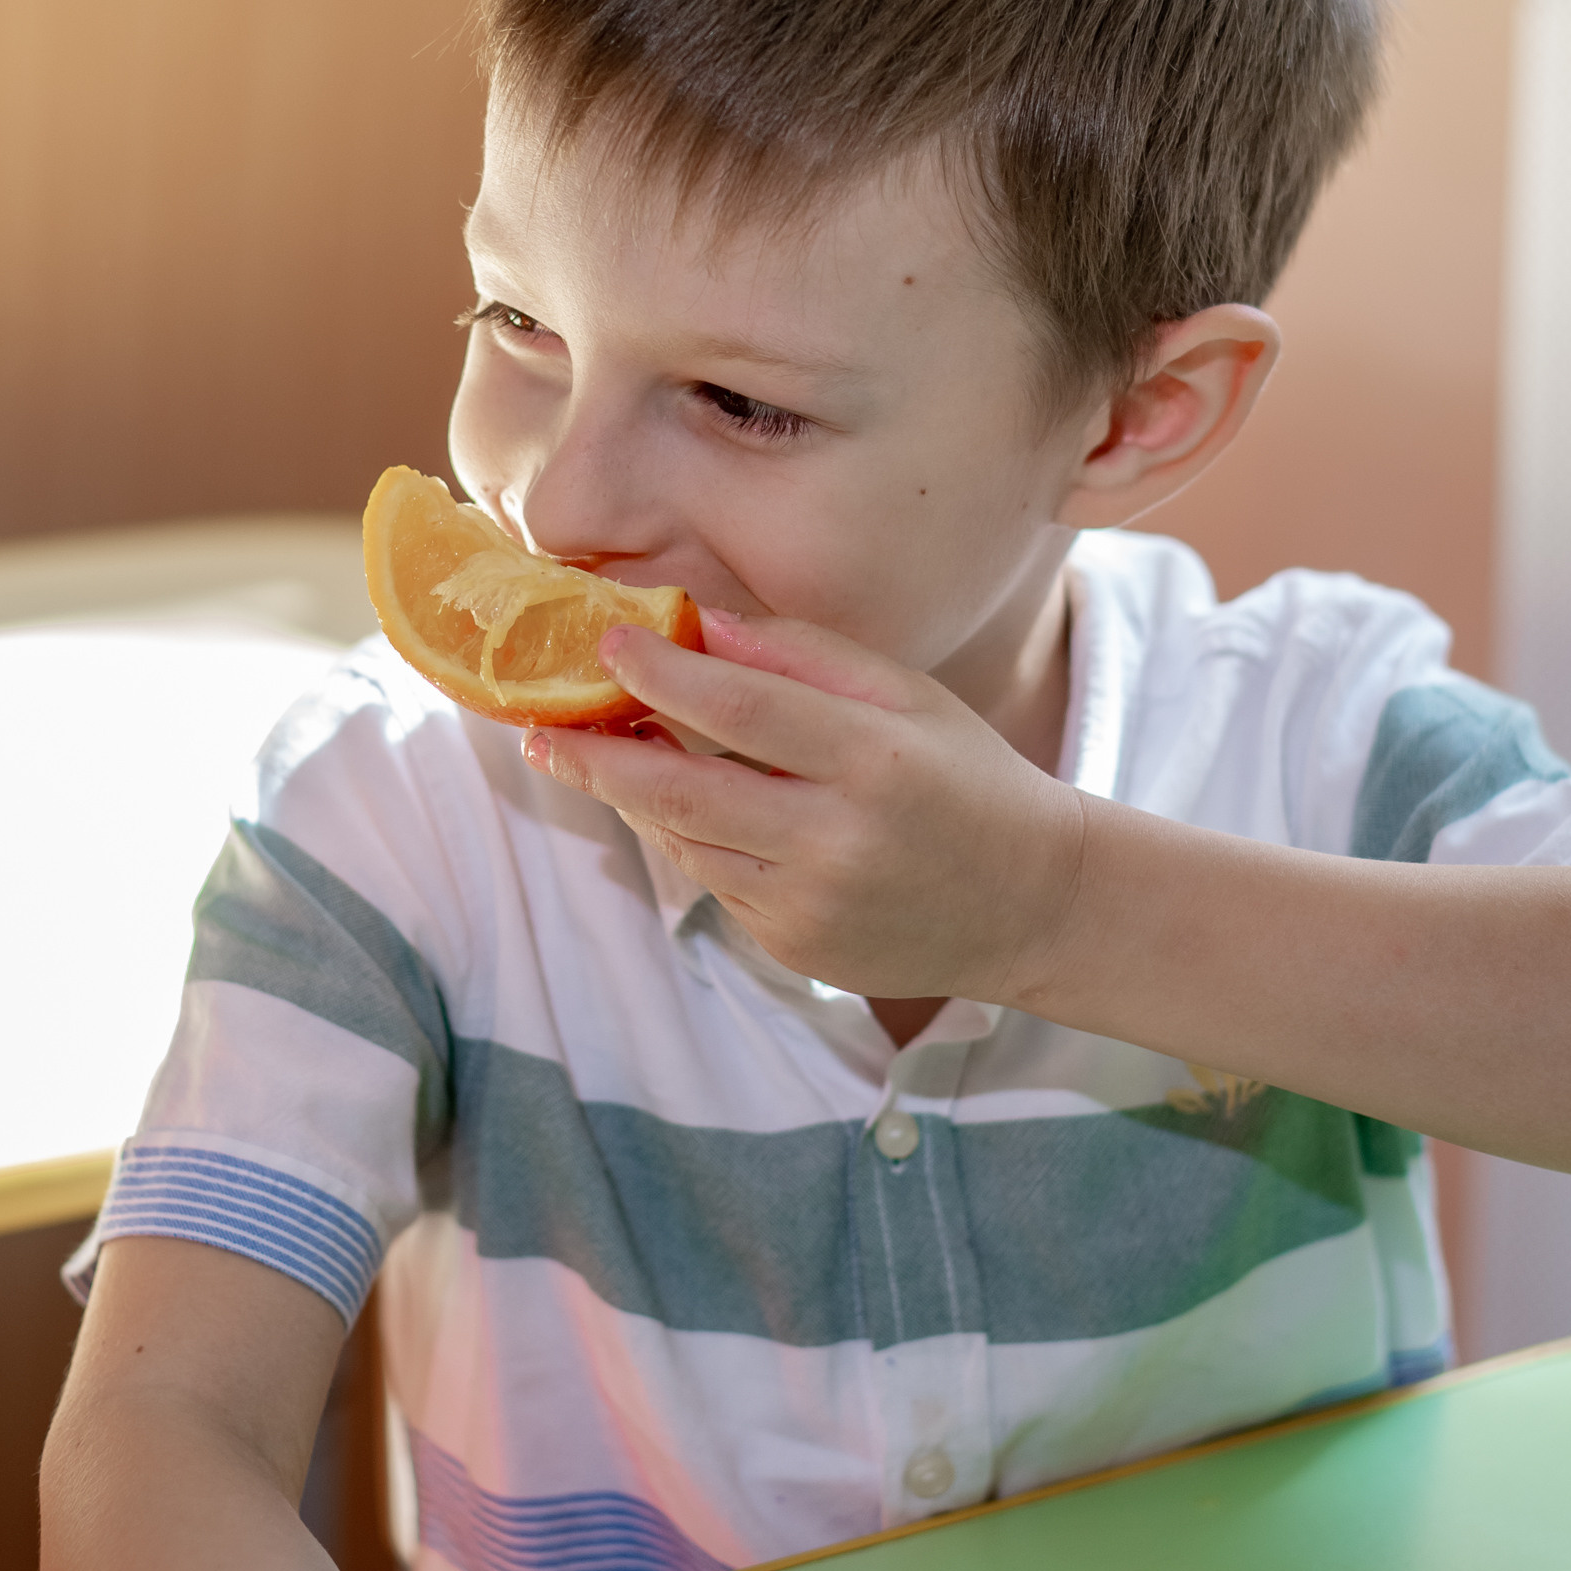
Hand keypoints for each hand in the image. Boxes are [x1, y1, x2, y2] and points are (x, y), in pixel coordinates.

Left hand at [527, 609, 1085, 1006]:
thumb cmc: (965, 777)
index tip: (607, 643)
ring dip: (639, 799)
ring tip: (604, 757)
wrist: (1033, 903)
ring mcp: (812, 906)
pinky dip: (693, 842)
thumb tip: (695, 621)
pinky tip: (696, 811)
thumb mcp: (903, 694)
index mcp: (874, 759)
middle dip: (596, 759)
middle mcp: (838, 841)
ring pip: (686, 844)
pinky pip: (716, 885)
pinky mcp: (797, 949)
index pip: (739, 709)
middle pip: (681, 794)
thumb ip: (800, 654)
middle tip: (538, 732)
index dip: (662, 674)